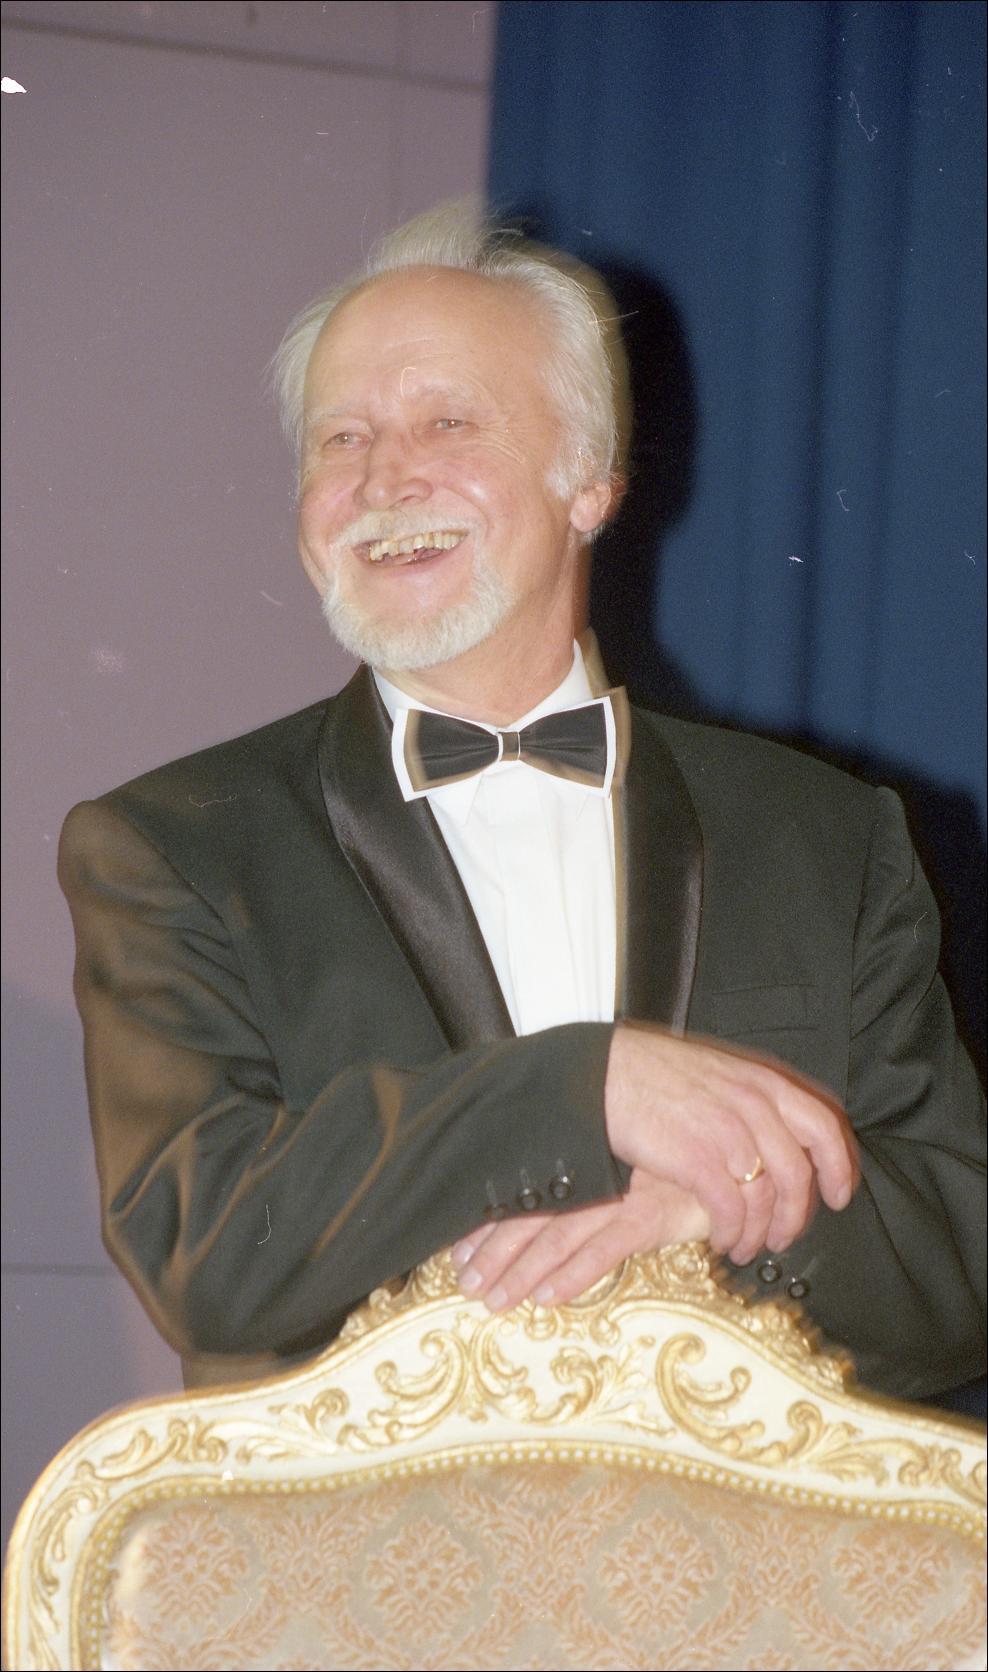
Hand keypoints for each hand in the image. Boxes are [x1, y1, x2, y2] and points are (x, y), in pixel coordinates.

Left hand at [452, 1171, 709, 1311]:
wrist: (732, 1160)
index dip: (488, 1225)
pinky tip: (547, 1298)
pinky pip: (602, 1250)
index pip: (523, 1195)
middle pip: (531, 1217)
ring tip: (495, 1300)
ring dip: (522, 1272)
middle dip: (494, 1253)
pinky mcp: (648, 1216)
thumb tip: (541, 1226)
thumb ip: (588, 1191)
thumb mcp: (623, 1173)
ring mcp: (620, 1195)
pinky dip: (572, 1275)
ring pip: (557, 1237)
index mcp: (582, 1163)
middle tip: (467, 1284)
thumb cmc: (674, 1168)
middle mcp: (595, 1176)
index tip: (458, 1252)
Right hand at [605, 1024, 858, 1263]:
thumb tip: (780, 1138)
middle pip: (798, 1174)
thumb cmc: (655, 1074)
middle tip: (786, 1237)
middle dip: (798, 1216)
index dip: (838, 1166)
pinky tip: (724, 1242)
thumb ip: (754, 1099)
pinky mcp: (698, 1162)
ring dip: (762, 1232)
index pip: (823, 1125)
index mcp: (762, 1082)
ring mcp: (728, 1134)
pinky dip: (733, 1234)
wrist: (605, 1076)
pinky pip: (732, 1211)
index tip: (839, 1195)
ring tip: (749, 1247)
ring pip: (766, 1199)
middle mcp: (753, 1107)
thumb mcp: (719, 1072)